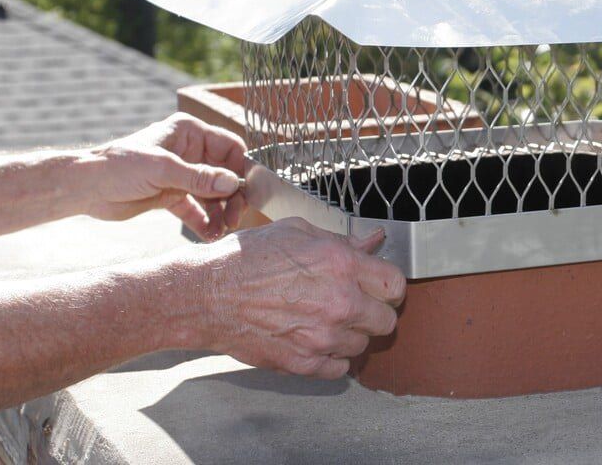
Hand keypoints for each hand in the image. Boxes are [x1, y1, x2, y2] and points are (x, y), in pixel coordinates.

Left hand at [83, 113, 247, 239]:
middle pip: (225, 174)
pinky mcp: (172, 196)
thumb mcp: (162, 168)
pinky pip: (197, 210)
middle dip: (231, 197)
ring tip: (220, 232)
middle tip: (234, 219)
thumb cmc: (118, 166)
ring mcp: (182, 175)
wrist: (86, 188)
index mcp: (189, 133)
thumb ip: (198, 177)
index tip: (247, 192)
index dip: (240, 169)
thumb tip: (232, 184)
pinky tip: (209, 236)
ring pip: (213, 195)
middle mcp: (189, 152)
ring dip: (219, 214)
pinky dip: (204, 223)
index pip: (229, 147)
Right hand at [190, 218, 405, 378]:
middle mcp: (340, 302)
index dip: (388, 286)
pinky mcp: (304, 362)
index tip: (379, 287)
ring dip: (351, 334)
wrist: (207, 294)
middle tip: (356, 305)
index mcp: (341, 265)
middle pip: (387, 321)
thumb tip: (373, 240)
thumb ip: (342, 240)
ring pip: (363, 345)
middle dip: (375, 312)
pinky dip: (332, 357)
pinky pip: (339, 368)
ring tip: (325, 319)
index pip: (394, 284)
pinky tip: (315, 339)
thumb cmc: (246, 258)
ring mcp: (322, 336)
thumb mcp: (297, 232)